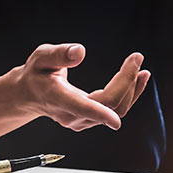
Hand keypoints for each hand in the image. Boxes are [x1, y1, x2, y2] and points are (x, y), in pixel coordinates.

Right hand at [13, 43, 149, 130]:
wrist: (30, 95)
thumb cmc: (36, 74)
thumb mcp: (41, 57)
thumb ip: (59, 54)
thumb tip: (80, 52)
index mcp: (59, 99)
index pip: (83, 108)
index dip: (100, 114)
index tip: (116, 119)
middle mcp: (72, 115)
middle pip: (108, 105)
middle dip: (127, 82)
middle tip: (136, 58)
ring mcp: (82, 121)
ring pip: (116, 110)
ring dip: (132, 89)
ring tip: (141, 69)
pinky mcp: (90, 120)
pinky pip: (115, 110)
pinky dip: (129, 94)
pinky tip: (137, 79)